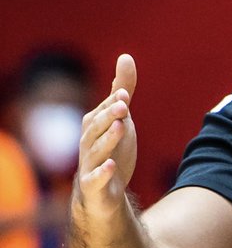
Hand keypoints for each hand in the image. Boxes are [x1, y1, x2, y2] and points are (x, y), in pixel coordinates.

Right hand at [75, 55, 138, 222]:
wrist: (102, 191)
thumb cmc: (111, 148)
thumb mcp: (120, 118)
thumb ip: (122, 90)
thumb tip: (125, 56)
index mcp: (94, 125)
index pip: (104, 111)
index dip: (114, 102)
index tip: (125, 94)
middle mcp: (88, 141)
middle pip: (98, 127)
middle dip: (109, 116)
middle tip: (123, 106)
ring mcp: (90, 163)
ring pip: (97, 150)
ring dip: (108, 139)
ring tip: (122, 127)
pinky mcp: (93, 184)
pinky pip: (95, 178)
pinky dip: (103, 172)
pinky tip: (112, 166)